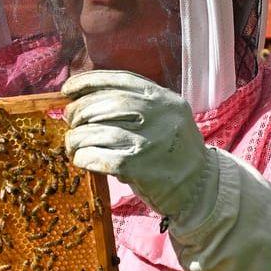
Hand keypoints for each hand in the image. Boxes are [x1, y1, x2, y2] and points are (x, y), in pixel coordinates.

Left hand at [62, 70, 270, 270]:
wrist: (202, 190)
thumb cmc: (175, 154)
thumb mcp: (166, 119)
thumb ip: (137, 106)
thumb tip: (88, 98)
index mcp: (163, 98)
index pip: (118, 80)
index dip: (87, 82)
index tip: (69, 88)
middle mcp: (157, 114)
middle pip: (101, 104)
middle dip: (78, 112)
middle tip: (71, 123)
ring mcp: (147, 140)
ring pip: (94, 131)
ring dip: (76, 139)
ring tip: (73, 145)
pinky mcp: (136, 165)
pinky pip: (96, 156)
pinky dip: (83, 157)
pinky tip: (82, 160)